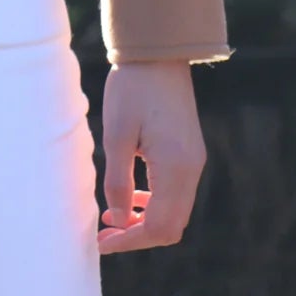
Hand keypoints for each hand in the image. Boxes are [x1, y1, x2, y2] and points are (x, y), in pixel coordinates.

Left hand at [97, 59, 205, 254]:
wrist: (158, 53)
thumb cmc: (132, 89)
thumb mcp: (116, 135)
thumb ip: (118, 181)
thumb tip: (118, 220)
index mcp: (175, 167)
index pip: (158, 226)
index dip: (130, 241)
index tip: (101, 242)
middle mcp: (192, 169)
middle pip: (171, 226)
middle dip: (138, 236)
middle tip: (105, 234)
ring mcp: (194, 160)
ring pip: (175, 211)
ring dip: (146, 220)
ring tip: (112, 218)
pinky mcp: (189, 151)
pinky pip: (176, 192)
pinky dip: (154, 202)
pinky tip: (130, 196)